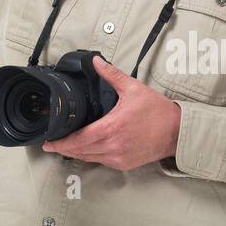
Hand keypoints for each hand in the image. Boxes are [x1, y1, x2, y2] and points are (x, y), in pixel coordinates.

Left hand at [41, 55, 181, 170]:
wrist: (177, 131)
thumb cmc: (157, 111)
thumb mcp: (132, 88)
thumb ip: (111, 74)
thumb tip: (96, 61)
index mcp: (112, 128)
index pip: (79, 139)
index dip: (61, 143)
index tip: (48, 142)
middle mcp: (113, 146)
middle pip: (80, 151)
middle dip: (64, 149)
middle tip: (51, 145)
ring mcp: (119, 158)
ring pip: (90, 158)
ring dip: (76, 153)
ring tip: (64, 146)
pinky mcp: (125, 164)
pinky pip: (102, 161)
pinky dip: (91, 156)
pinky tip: (86, 149)